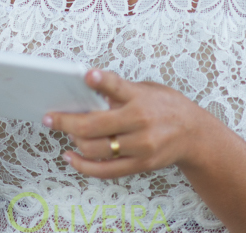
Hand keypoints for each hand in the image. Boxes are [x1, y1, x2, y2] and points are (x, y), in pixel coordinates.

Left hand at [46, 69, 214, 179]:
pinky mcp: (139, 164)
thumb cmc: (166, 106)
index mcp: (141, 98)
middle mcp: (140, 122)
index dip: (102, 81)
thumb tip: (85, 93)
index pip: (118, 87)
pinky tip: (71, 157)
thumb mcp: (148, 89)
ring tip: (64, 133)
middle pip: (94, 125)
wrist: (195, 135)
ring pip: (95, 148)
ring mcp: (140, 146)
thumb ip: (120, 91)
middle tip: (50, 117)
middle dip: (66, 121)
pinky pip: (105, 170)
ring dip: (73, 141)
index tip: (87, 75)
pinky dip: (83, 165)